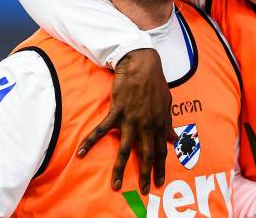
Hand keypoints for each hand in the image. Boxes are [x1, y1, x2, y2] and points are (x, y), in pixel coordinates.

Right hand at [76, 48, 176, 194]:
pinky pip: (102, 130)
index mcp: (160, 123)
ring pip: (126, 149)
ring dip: (121, 169)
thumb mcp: (167, 103)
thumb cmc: (155, 82)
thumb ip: (168, 122)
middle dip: (146, 174)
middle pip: (146, 155)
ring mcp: (131, 119)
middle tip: (145, 191)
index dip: (160, 167)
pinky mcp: (117, 111)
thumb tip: (173, 137)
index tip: (158, 181)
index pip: (161, 150)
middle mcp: (147, 125)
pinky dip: (91, 142)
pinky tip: (82, 153)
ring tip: (117, 185)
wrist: (141, 64)